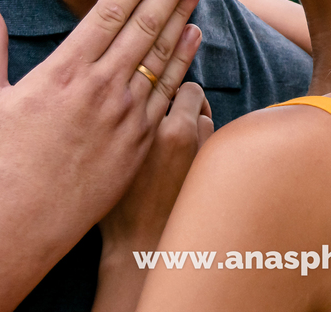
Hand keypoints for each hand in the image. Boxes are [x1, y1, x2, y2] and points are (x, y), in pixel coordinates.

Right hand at [0, 0, 207, 248]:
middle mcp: (100, 86)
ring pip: (162, 54)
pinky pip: (169, 91)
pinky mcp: (141, 140)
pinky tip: (193, 38)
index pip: (108, 13)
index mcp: (64, 71)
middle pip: (144, 25)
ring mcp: (125, 114)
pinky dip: (183, 60)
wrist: (22, 220)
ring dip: (182, 16)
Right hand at [99, 79, 213, 255]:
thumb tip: (132, 94)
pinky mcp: (216, 169)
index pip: (175, 82)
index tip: (152, 93)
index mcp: (161, 130)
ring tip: (172, 142)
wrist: (143, 249)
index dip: (163, 85)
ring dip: (195, 123)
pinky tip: (185, 159)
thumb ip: (127, 120)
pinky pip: (213, 142)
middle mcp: (189, 136)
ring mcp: (207, 152)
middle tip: (165, 117)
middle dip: (183, 102)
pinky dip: (203, 144)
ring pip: (206, 118)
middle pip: (195, 95)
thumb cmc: (119, 206)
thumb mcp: (114, 155)